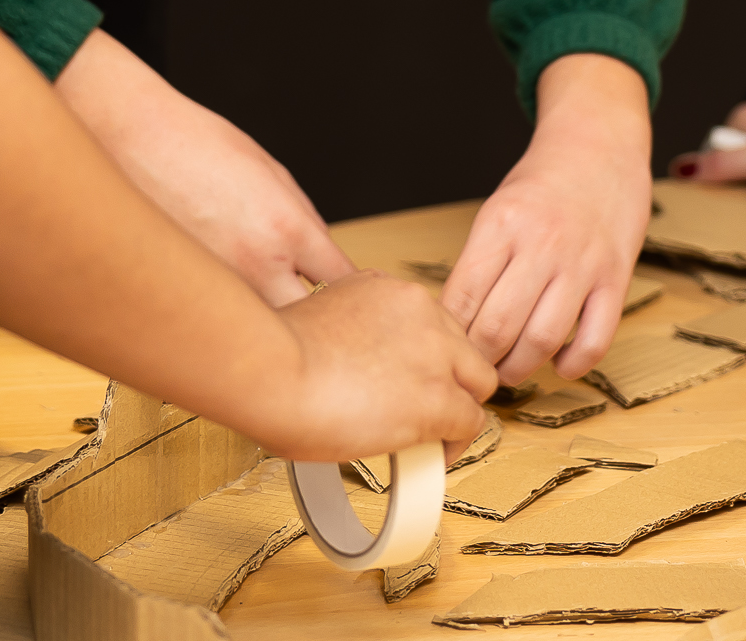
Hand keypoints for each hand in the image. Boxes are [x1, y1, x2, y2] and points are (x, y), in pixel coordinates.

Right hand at [55, 29, 353, 304]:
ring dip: (269, 331)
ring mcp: (215, 290)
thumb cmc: (192, 143)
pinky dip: (224, 323)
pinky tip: (219, 309)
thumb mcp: (269, 170)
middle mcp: (255, 266)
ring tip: (264, 318)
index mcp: (287, 227)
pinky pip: (216, 326)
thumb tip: (320, 259)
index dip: (356, 295)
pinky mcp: (180, 300)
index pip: (343, 281)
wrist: (123, 136)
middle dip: (320, 327)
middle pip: (312, 326)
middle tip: (319, 324)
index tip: (356, 300)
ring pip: (260, 334)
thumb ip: (302, 220)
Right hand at [255, 269, 497, 464]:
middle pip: (460, 346)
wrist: (268, 371)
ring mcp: (435, 351)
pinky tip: (431, 458)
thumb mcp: (315, 317)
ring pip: (477, 381)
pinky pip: (471, 423)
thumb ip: (345, 331)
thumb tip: (344, 365)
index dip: (421, 357)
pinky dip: (455, 445)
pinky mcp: (439, 397)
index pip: (427, 321)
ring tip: (430, 438)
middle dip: (447, 379)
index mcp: (386, 287)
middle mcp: (419, 308)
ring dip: (457, 410)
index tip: (403, 380)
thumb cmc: (272, 355)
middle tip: (419, 410)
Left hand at [446, 54, 651, 385]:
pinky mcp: (615, 277)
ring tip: (511, 371)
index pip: (462, 298)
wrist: (600, 145)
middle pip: (498, 328)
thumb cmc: (542, 183)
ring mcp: (581, 263)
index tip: (447, 348)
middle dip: (480, 361)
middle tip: (476, 369)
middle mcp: (540, 244)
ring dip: (520, 368)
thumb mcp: (497, 211)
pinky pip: (595, 338)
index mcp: (500, 225)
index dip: (450, 335)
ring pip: (542, 340)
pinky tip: (559, 363)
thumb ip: (480, 261)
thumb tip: (457, 323)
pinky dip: (574, 363)